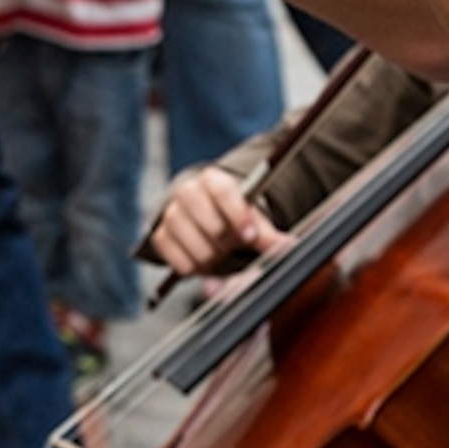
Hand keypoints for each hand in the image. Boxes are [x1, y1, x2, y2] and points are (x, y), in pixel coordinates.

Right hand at [148, 165, 286, 278]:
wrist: (202, 218)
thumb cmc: (229, 217)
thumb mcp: (250, 221)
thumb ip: (267, 234)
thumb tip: (289, 246)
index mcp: (213, 180)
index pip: (223, 191)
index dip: (237, 214)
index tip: (250, 236)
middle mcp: (188, 192)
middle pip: (209, 222)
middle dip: (226, 242)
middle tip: (233, 246)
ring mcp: (171, 214)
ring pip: (194, 244)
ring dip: (211, 257)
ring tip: (219, 254)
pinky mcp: (160, 236)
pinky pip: (178, 260)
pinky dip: (193, 267)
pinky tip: (202, 260)